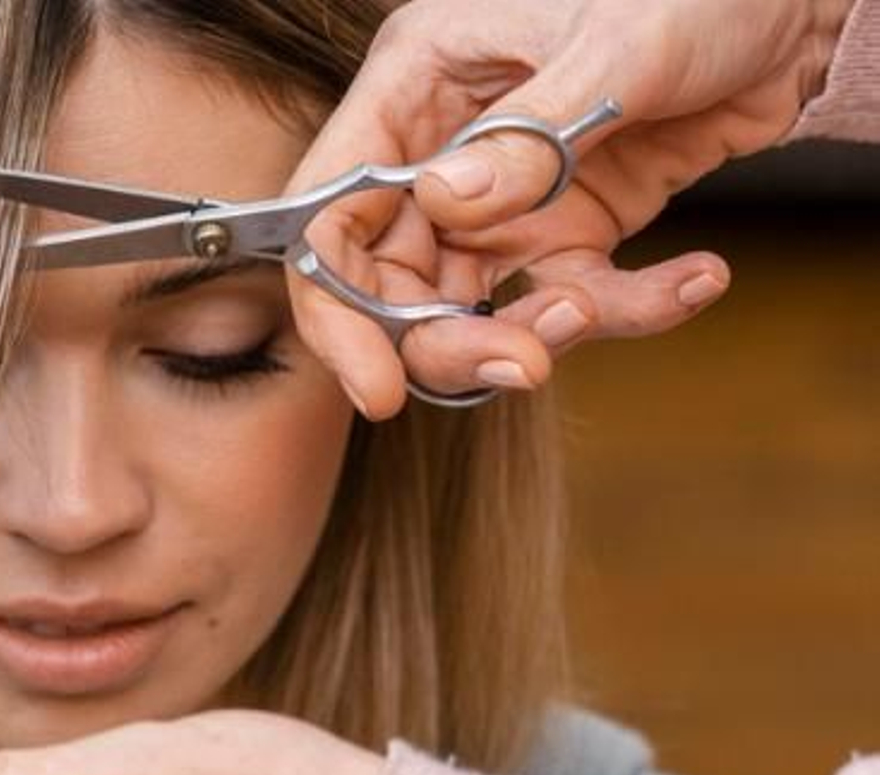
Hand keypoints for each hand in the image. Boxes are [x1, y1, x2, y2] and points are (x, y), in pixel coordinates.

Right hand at [289, 0, 856, 417]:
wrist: (792, 11)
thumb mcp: (617, 48)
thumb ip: (527, 134)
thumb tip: (442, 205)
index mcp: (416, 86)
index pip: (332, 210)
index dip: (337, 306)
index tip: (380, 388)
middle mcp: (441, 151)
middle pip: (394, 283)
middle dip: (449, 342)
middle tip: (526, 365)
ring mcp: (502, 199)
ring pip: (474, 311)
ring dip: (538, 334)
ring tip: (599, 312)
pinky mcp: (566, 230)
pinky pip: (573, 298)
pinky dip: (633, 308)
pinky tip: (695, 277)